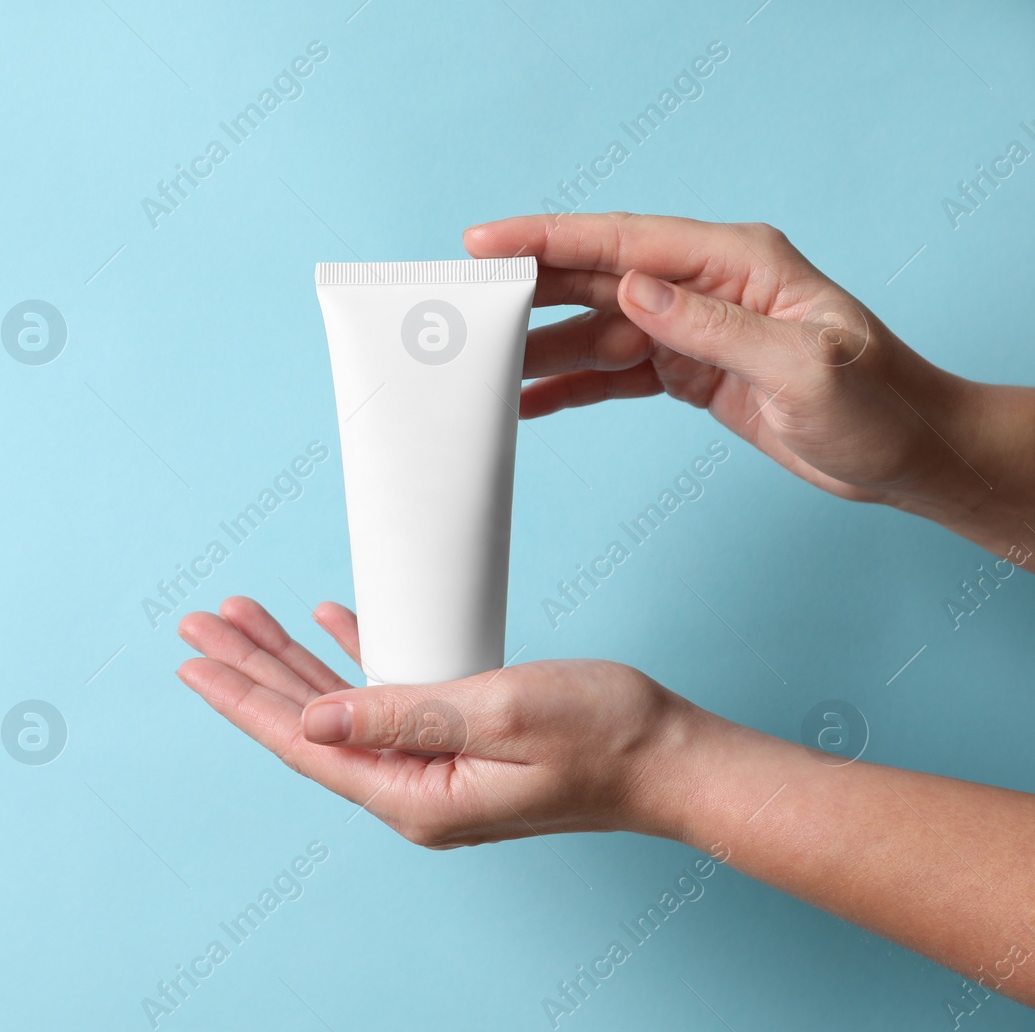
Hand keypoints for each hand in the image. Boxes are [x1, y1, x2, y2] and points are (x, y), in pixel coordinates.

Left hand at [175, 596, 702, 846]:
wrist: (673, 761)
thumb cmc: (605, 736)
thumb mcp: (500, 713)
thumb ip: (402, 716)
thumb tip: (314, 722)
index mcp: (415, 794)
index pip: (303, 743)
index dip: (243, 698)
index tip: (195, 661)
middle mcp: (413, 790)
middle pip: (308, 725)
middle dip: (252, 670)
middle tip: (200, 626)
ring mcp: (432, 770)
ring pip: (339, 709)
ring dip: (291, 662)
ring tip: (243, 619)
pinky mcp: (456, 746)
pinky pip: (386, 701)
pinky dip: (352, 662)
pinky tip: (326, 629)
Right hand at [463, 212, 1034, 552]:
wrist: (908, 455)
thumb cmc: (878, 405)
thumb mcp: (803, 368)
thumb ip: (713, 329)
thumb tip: (632, 291)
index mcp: (734, 264)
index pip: (623, 240)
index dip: (548, 239)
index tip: (485, 242)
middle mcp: (705, 287)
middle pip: (595, 276)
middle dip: (526, 288)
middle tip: (459, 303)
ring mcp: (693, 329)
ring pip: (595, 329)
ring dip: (538, 348)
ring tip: (478, 370)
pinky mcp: (689, 371)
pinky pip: (612, 374)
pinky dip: (569, 388)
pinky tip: (527, 404)